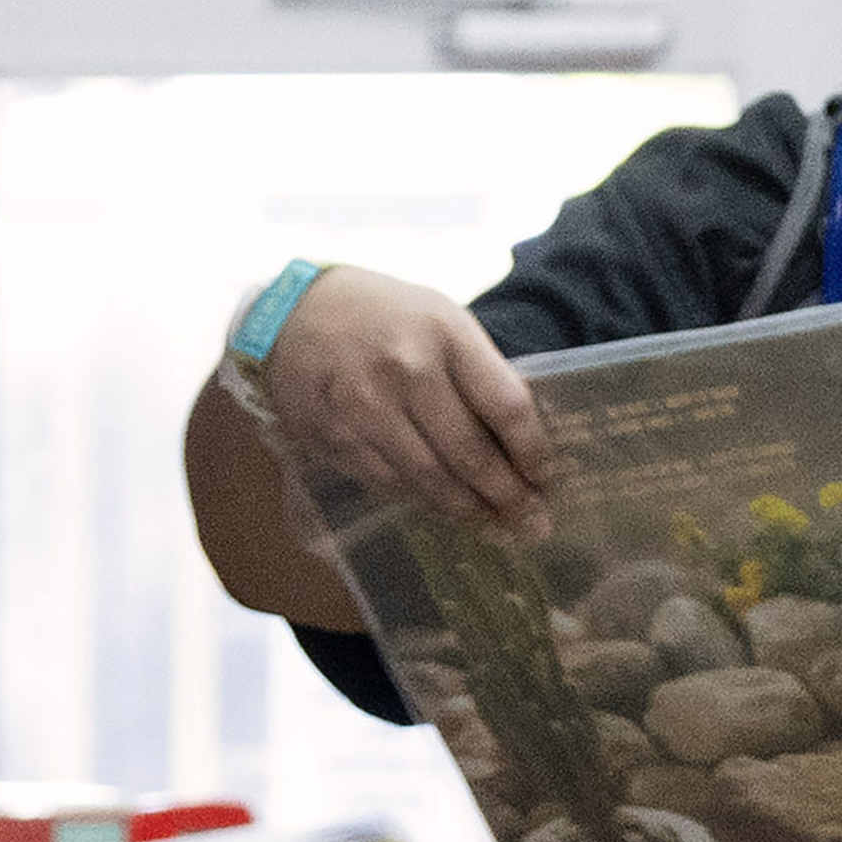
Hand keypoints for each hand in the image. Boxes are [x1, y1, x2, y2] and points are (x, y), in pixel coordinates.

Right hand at [251, 266, 556, 537]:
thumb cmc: (386, 314)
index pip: (505, 406)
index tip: (548, 478)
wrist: (292, 312)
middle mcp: (405, 374)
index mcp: (446, 336)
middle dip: (507, 497)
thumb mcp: (445, 319)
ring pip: (426, 479)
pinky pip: (387, 483)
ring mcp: (363, 410)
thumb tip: (517, 437)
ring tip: (497, 529)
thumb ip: (478, 371)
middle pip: (468, 453)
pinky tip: (446, 512)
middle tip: (534, 526)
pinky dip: (421, 502)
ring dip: (466, 511)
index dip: (532, 451)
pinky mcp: (331, 438)